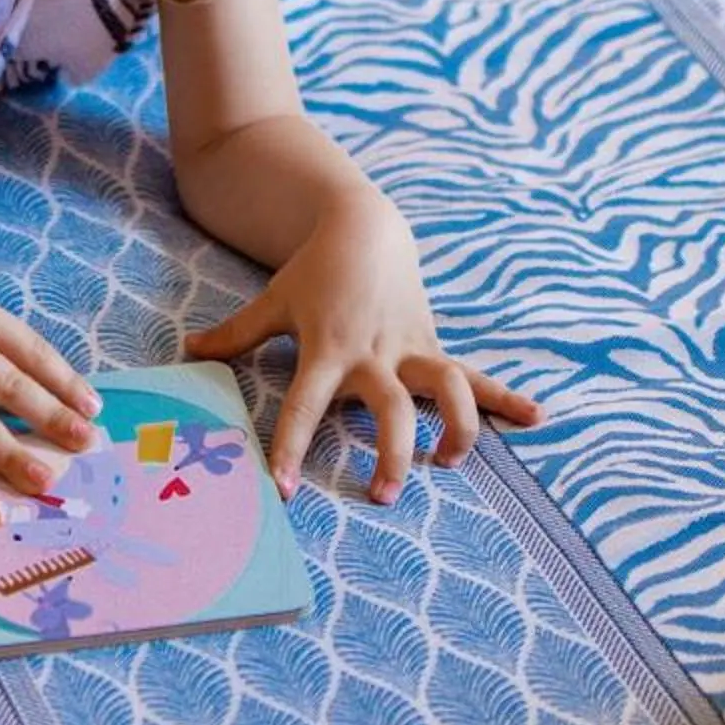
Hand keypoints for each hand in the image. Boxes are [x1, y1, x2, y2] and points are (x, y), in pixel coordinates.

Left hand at [183, 202, 539, 504]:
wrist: (364, 228)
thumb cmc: (314, 274)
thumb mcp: (272, 303)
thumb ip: (234, 336)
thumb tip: (187, 353)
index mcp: (327, 350)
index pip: (304, 406)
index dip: (292, 447)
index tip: (284, 489)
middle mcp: (374, 355)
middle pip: (389, 410)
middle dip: (389, 454)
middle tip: (381, 496)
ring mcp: (410, 350)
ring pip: (446, 390)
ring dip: (457, 429)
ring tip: (449, 464)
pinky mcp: (435, 346)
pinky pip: (476, 377)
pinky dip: (506, 398)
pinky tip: (537, 418)